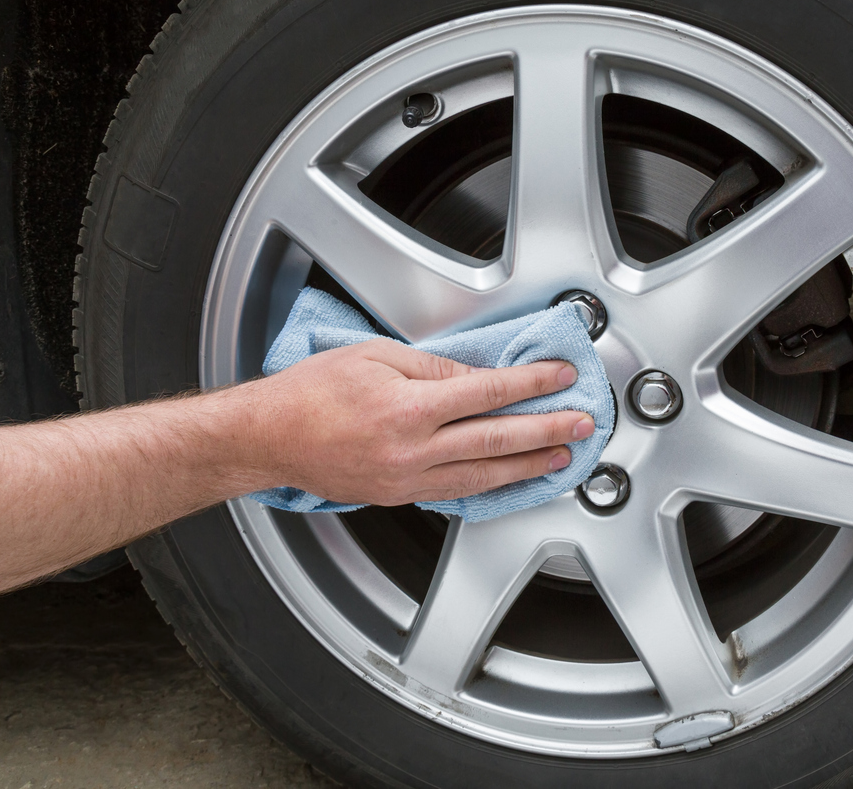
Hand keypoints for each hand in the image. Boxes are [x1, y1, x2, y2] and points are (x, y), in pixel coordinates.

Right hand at [250, 338, 594, 504]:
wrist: (269, 437)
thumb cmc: (311, 391)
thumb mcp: (375, 356)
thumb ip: (432, 366)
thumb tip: (477, 374)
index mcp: (409, 408)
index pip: (488, 392)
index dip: (531, 384)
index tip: (560, 376)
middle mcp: (413, 450)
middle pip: (497, 440)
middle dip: (547, 430)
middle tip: (583, 423)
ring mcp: (408, 479)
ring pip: (484, 475)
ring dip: (530, 466)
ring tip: (563, 456)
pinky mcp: (399, 496)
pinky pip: (457, 491)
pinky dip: (492, 484)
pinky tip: (514, 478)